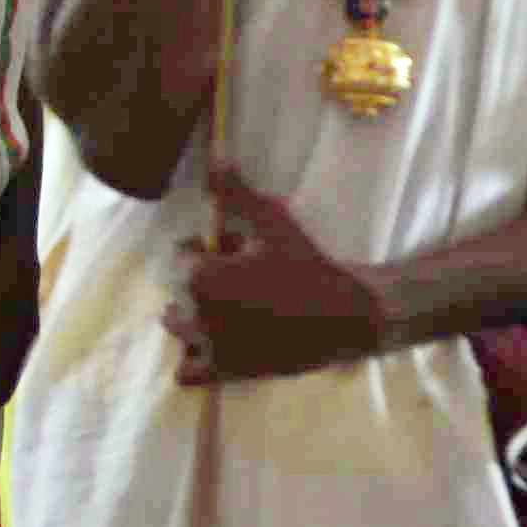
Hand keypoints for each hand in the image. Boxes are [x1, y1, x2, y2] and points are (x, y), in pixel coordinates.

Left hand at [174, 177, 386, 387]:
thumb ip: (236, 191)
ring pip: (179, 328)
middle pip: (179, 292)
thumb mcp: (273, 221)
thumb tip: (213, 154)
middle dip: (199, 281)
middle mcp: (198, 315)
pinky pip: (188, 372)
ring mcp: (211, 347)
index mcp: (202, 276)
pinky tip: (216, 343)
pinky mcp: (227, 373)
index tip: (231, 247)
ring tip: (225, 305)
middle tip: (234, 275)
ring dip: (192, 315)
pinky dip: (193, 359)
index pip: (183, 254)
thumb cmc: (309, 265)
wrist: (348, 316)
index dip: (205, 247)